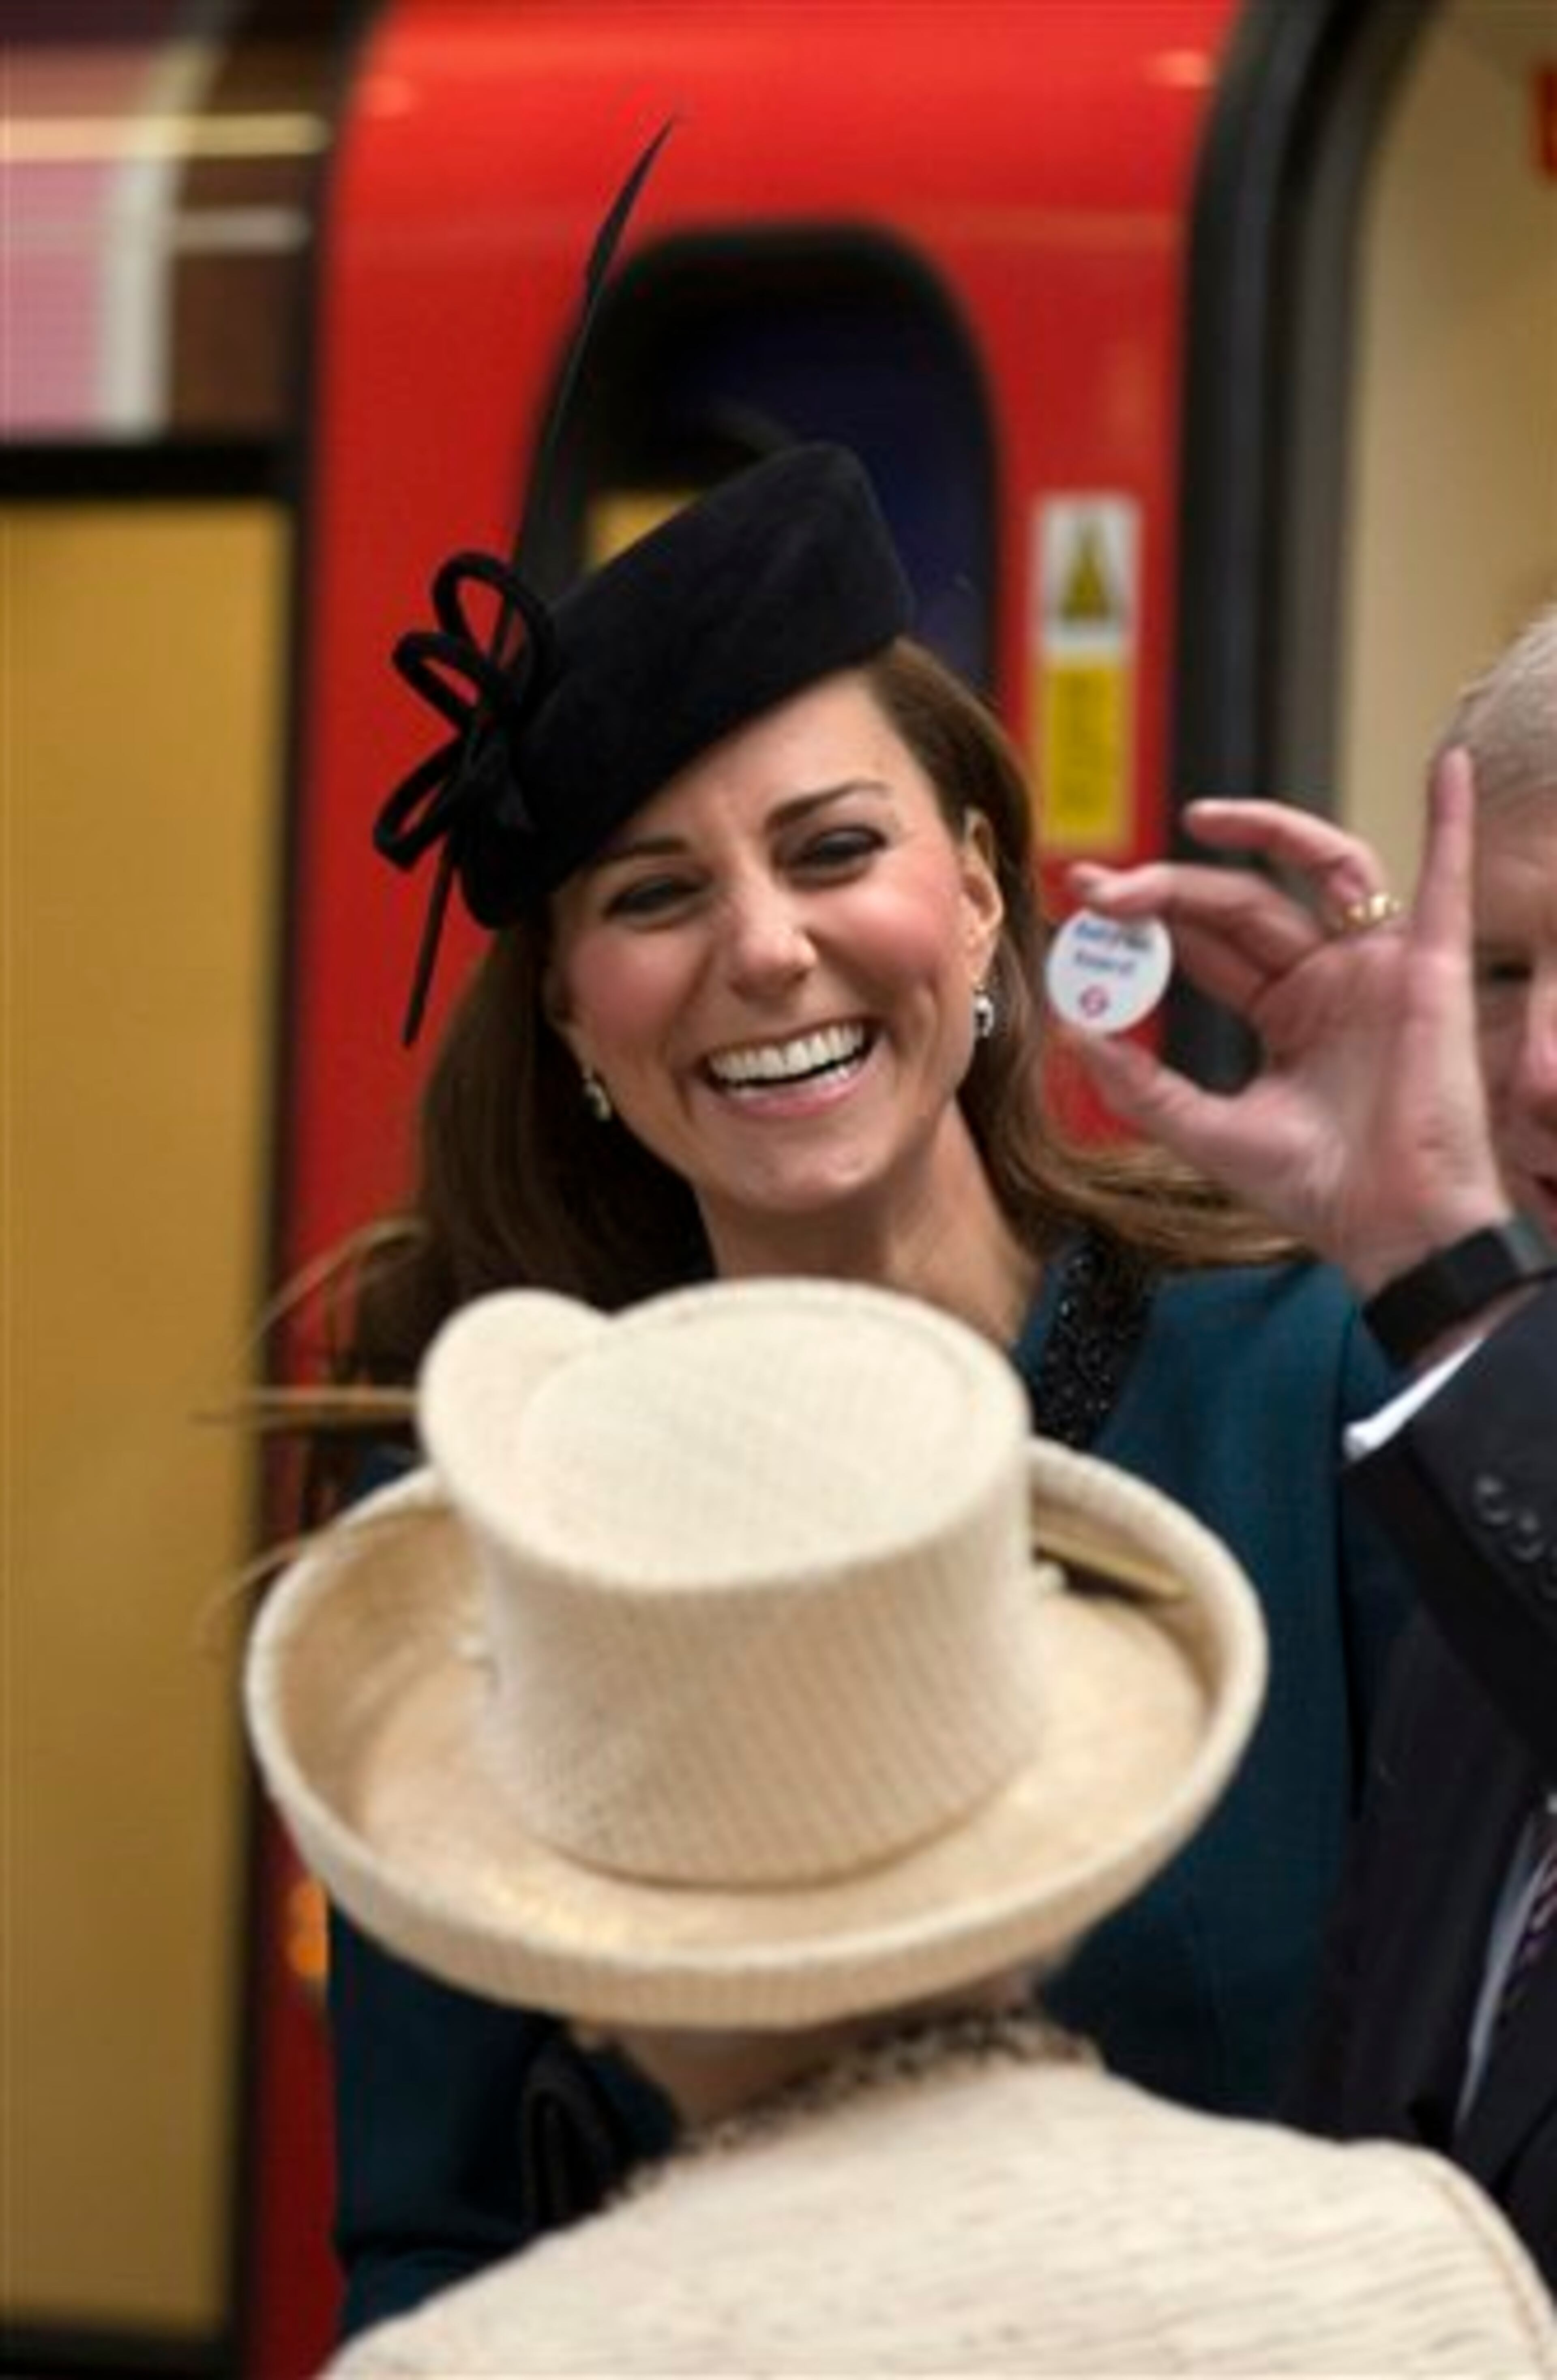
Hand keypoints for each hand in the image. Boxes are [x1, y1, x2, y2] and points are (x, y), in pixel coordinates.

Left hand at [1060, 749, 1510, 1295]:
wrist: (1393, 1231)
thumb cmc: (1320, 1192)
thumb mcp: (1209, 1132)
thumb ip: (1142, 1085)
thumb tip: (1077, 1030)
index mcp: (1284, 1012)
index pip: (1205, 944)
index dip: (1145, 920)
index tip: (1084, 907)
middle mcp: (1328, 979)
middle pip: (1240, 903)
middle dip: (1167, 887)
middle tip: (1098, 885)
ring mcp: (1378, 967)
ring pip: (1320, 868)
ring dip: (1266, 829)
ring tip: (1201, 816)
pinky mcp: (1429, 969)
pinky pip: (1445, 880)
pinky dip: (1449, 820)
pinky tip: (1448, 770)